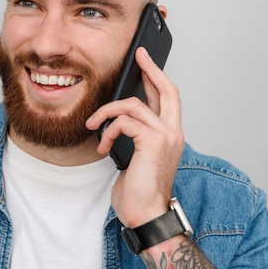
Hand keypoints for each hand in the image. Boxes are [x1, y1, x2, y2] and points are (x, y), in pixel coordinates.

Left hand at [86, 47, 184, 227]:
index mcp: (170, 135)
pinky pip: (124, 121)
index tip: (145, 61)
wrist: (146, 213)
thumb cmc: (138, 189)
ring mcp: (166, 135)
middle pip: (167, 89)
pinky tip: (102, 146)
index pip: (168, 98)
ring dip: (106, 114)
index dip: (157, 77)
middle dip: (150, 69)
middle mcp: (173, 132)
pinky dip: (108, 131)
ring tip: (94, 127)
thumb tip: (119, 116)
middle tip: (138, 55)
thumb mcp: (136, 155)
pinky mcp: (153, 141)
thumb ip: (134, 134)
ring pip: (133, 105)